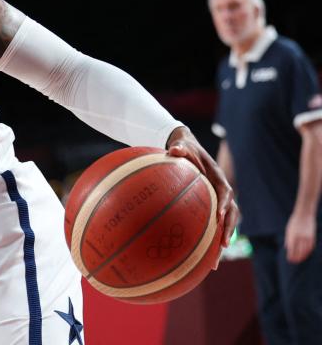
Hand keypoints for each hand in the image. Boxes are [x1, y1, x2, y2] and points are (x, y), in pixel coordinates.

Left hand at [166, 126, 239, 250]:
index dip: (225, 203)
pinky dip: (210, 240)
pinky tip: (201, 258)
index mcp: (217, 176)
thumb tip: (174, 149)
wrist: (186, 148)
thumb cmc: (184, 147)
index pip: (225, 191)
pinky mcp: (210, 206)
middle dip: (228, 229)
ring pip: (225, 223)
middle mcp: (221, 190)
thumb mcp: (181, 144)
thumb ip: (180, 147)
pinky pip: (214, 225)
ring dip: (222, 240)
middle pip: (231, 212)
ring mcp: (217, 200)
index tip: (220, 214)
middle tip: (223, 245)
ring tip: (214, 261)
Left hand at [285, 211, 315, 262]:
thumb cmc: (294, 222)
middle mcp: (300, 237)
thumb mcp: (288, 230)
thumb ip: (288, 239)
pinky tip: (306, 254)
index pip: (292, 249)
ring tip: (300, 259)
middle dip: (297, 257)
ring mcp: (307, 237)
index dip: (291, 256)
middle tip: (295, 262)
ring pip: (306, 250)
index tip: (290, 260)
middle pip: (299, 251)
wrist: (304, 214)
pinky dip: (308, 251)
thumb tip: (287, 248)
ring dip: (303, 256)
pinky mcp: (312, 236)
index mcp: (292, 236)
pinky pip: (311, 246)